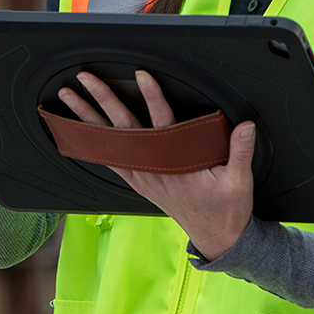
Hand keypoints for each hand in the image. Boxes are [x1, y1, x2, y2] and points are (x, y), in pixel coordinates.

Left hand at [58, 69, 255, 259]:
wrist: (217, 238)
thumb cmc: (227, 209)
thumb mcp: (239, 181)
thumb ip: (240, 150)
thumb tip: (244, 125)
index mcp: (177, 163)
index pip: (162, 123)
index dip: (152, 97)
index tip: (142, 75)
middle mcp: (153, 168)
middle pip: (124, 126)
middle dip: (103, 99)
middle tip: (86, 78)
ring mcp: (142, 175)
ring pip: (109, 140)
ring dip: (87, 117)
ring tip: (69, 96)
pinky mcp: (138, 181)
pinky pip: (109, 159)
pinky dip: (92, 142)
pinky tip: (77, 129)